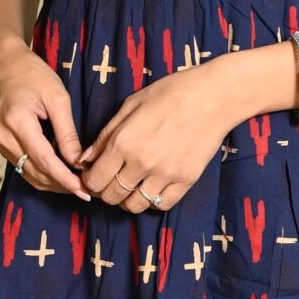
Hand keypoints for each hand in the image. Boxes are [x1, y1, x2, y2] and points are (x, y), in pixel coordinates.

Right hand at [0, 41, 84, 194]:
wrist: (5, 64)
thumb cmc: (33, 75)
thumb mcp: (57, 98)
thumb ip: (67, 132)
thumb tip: (77, 162)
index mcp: (17, 123)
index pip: (45, 160)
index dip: (65, 179)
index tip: (84, 191)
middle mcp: (4, 137)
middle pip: (36, 172)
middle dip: (62, 185)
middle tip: (87, 192)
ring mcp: (0, 142)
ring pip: (28, 174)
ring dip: (52, 183)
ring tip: (76, 186)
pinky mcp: (2, 144)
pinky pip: (23, 166)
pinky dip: (42, 173)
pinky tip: (60, 173)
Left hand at [77, 57, 246, 212]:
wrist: (213, 96)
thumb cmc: (171, 93)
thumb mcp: (131, 105)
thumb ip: (106, 135)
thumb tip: (85, 158)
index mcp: (123, 142)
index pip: (94, 179)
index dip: (89, 181)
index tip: (94, 176)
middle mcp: (141, 163)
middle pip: (112, 196)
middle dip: (105, 192)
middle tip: (110, 182)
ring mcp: (165, 174)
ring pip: (135, 205)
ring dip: (127, 200)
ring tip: (131, 187)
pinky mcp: (186, 180)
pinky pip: (162, 205)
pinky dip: (153, 200)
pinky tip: (152, 187)